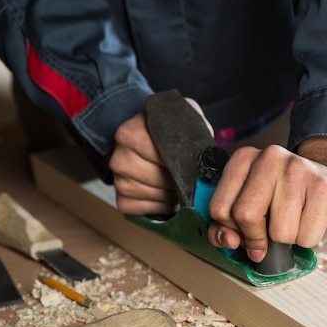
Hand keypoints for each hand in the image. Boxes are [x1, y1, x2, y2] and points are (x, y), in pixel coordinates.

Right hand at [109, 98, 209, 214]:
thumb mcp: (183, 117)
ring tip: (183, 186)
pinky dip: (163, 206)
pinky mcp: (122, 199)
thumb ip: (195, 126)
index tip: (196, 165)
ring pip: (155, 196)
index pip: (162, 156)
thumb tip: (207, 153)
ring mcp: (118, 180)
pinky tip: (170, 197)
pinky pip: (147, 209)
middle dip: (181, 182)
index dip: (183, 164)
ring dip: (174, 195)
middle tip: (194, 179)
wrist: (143, 138)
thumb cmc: (168, 131)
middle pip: (159, 179)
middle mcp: (119, 158)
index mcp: (130, 134)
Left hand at [207, 137, 326, 262]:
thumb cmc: (290, 198)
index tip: (243, 235)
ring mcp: (298, 169)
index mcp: (245, 158)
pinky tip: (312, 220)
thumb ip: (228, 225)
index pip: (219, 207)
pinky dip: (308, 239)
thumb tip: (228, 241)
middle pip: (246, 215)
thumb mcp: (253, 204)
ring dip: (287, 239)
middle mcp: (269, 157)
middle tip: (267, 240)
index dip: (230, 231)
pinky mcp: (323, 188)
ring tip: (295, 222)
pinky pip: (306, 237)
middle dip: (256, 238)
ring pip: (279, 232)